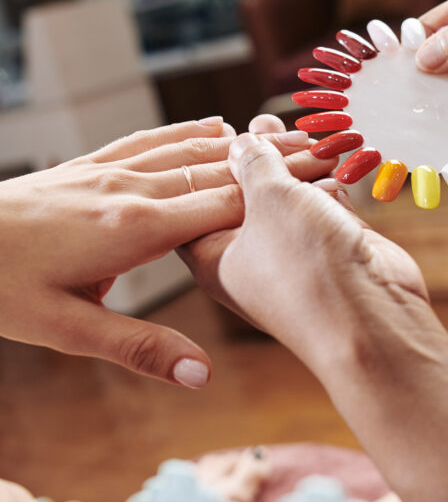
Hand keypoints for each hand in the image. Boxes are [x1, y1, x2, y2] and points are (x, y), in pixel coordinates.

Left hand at [0, 117, 333, 385]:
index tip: (326, 179)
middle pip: (219, 171)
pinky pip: (153, 140)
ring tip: (286, 134)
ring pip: (191, 149)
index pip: (225, 204)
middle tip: (327, 150)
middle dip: (275, 161)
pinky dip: (190, 132)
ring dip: (242, 143)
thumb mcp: (67, 330)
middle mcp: (131, 189)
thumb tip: (202, 374)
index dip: (280, 192)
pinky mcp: (92, 164)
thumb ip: (139, 348)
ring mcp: (111, 170)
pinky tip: (212, 126)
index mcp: (136, 229)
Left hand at [179, 122, 427, 371]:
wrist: (369, 317)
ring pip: (288, 198)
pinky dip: (327, 185)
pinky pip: (323, 207)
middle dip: (259, 156)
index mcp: (213, 254)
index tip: (222, 130)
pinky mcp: (331, 248)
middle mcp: (249, 255)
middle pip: (244, 194)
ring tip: (300, 135)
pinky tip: (332, 160)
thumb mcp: (268, 198)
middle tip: (266, 124)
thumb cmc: (304, 266)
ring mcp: (293, 253)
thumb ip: (255, 163)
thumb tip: (244, 142)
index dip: (209, 162)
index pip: (197, 200)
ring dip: (297, 166)